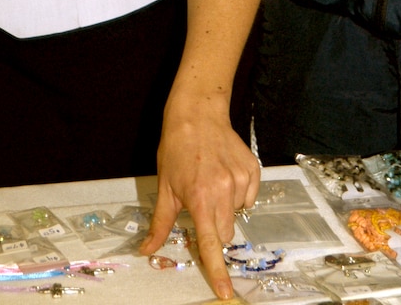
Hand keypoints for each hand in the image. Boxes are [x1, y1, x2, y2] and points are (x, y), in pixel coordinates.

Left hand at [141, 97, 259, 299]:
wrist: (198, 113)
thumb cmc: (177, 149)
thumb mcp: (165, 187)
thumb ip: (160, 223)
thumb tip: (147, 250)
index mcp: (200, 199)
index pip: (211, 244)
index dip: (217, 271)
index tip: (225, 292)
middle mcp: (224, 191)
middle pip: (224, 232)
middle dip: (213, 225)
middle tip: (200, 202)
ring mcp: (241, 180)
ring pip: (236, 213)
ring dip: (225, 206)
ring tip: (212, 180)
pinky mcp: (253, 170)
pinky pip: (249, 196)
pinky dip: (239, 192)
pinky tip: (225, 173)